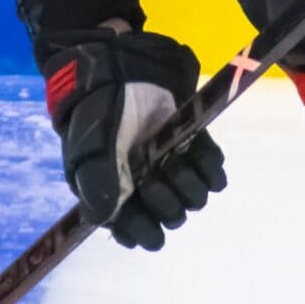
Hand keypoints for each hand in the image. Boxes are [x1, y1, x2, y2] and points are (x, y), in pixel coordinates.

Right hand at [42, 29, 227, 249]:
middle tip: (152, 181)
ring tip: (172, 161)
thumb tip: (104, 219)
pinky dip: (209, 166)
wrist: (117, 69)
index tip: (148, 229)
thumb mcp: (89, 150)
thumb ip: (97, 185)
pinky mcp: (195, 147)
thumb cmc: (96, 114)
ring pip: (196, 198)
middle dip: (166, 204)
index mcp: (120, 196)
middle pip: (173, 216)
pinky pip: (215, 172)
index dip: (146, 233)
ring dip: (188, 184)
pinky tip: (193, 151)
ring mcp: (175, 167)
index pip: (138, 233)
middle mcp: (150, 186)